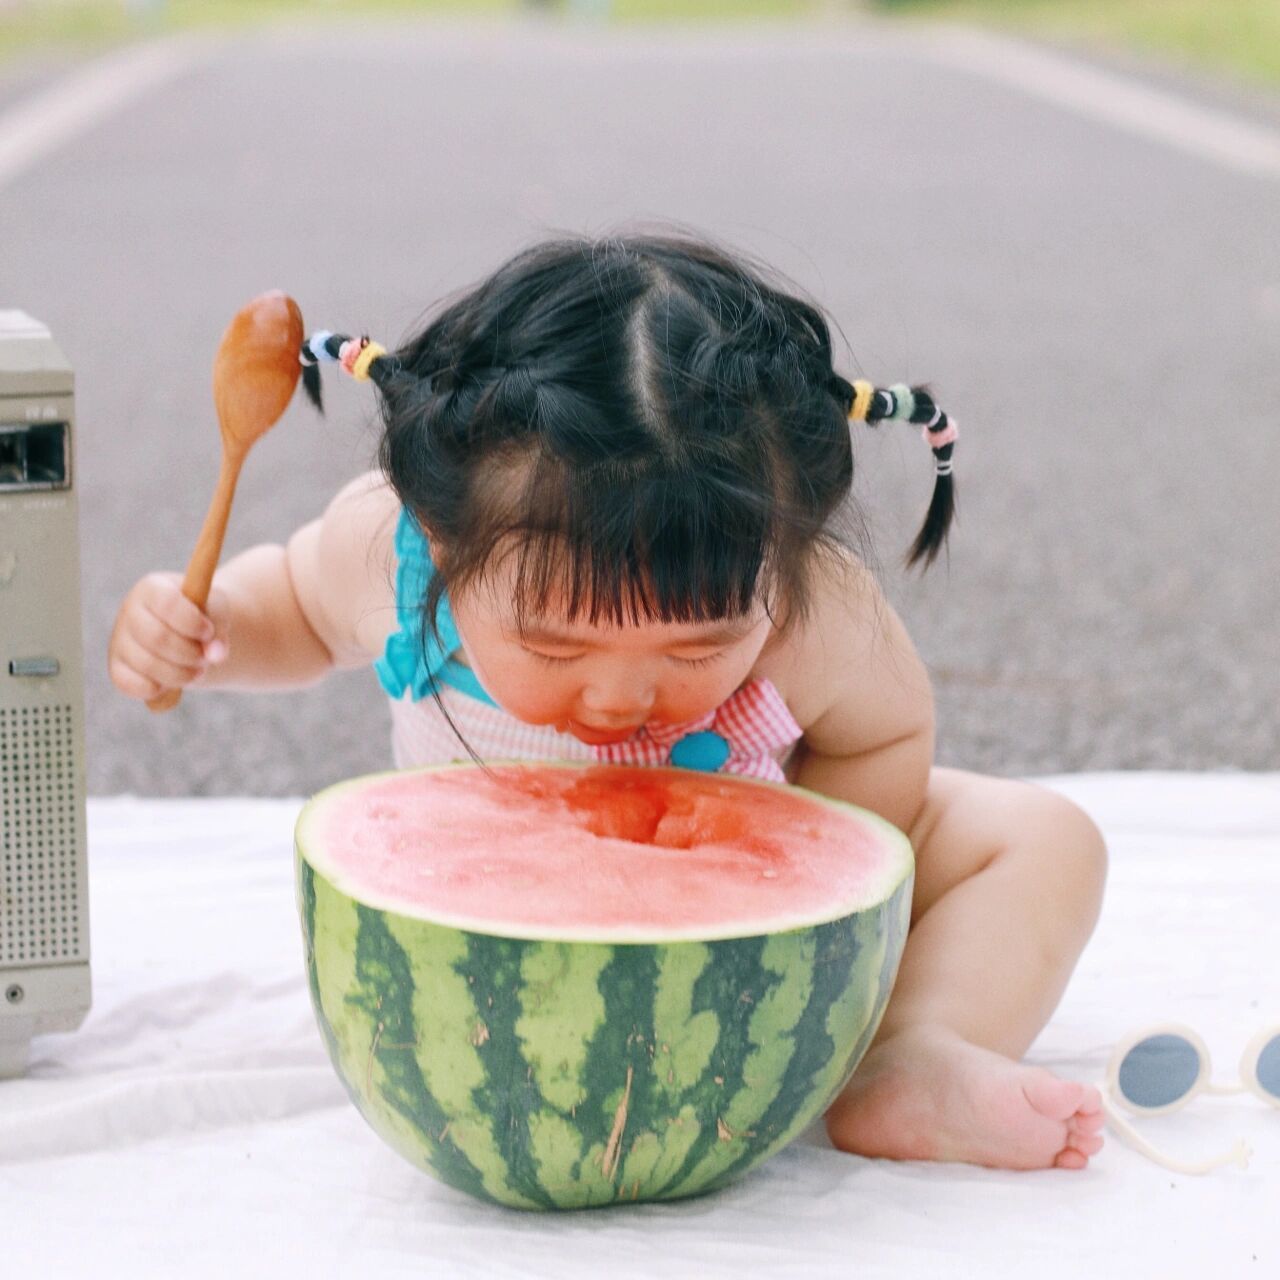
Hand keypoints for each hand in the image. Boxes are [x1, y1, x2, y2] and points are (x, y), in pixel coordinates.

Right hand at [107, 571, 230, 702]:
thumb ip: (220, 625)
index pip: (167, 603)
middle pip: (157, 638)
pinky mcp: (117, 668)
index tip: (208, 631)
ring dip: (181, 674)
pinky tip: (173, 681)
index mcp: (152, 589)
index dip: (192, 623)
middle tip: (205, 657)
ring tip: (197, 670)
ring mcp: (119, 641)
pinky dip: (159, 689)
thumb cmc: (202, 614)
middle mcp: (129, 612)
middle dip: (190, 653)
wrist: (188, 632)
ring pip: (146, 665)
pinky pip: (133, 685)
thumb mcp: (216, 609)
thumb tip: (216, 654)